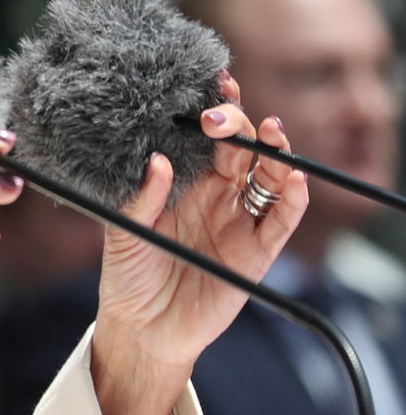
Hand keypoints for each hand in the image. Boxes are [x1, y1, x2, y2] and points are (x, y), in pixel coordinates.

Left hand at [90, 73, 307, 414]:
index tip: (212, 83)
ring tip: (271, 132)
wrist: (140, 330)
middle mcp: (217, 198)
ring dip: (274, 153)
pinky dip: (292, 198)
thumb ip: (141, 199)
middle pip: (242, 151)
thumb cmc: (127, 277)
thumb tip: (157, 162)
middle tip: (223, 113)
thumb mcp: (122, 234)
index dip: (214, 112)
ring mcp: (240, 222)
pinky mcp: (257, 253)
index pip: (206, 140)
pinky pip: (282, 220)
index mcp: (185, 185)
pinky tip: (290, 178)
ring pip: (269, 178)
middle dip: (239, 126)